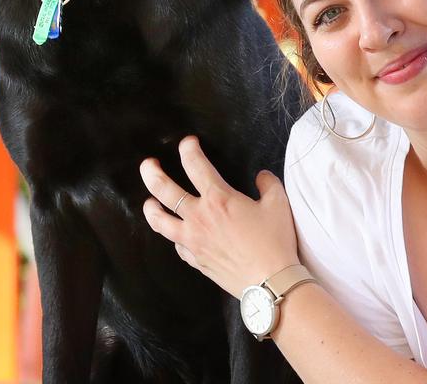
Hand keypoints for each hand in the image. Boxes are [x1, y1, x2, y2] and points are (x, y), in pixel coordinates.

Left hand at [140, 136, 299, 298]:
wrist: (269, 282)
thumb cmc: (274, 242)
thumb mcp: (278, 204)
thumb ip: (268, 184)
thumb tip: (261, 177)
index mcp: (218, 199)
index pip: (195, 165)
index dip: (188, 149)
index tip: (188, 143)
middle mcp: (199, 217)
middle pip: (164, 190)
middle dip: (152, 173)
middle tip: (148, 164)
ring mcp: (193, 241)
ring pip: (159, 221)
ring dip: (151, 208)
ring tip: (149, 202)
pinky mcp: (195, 260)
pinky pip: (177, 246)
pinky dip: (175, 237)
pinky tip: (177, 235)